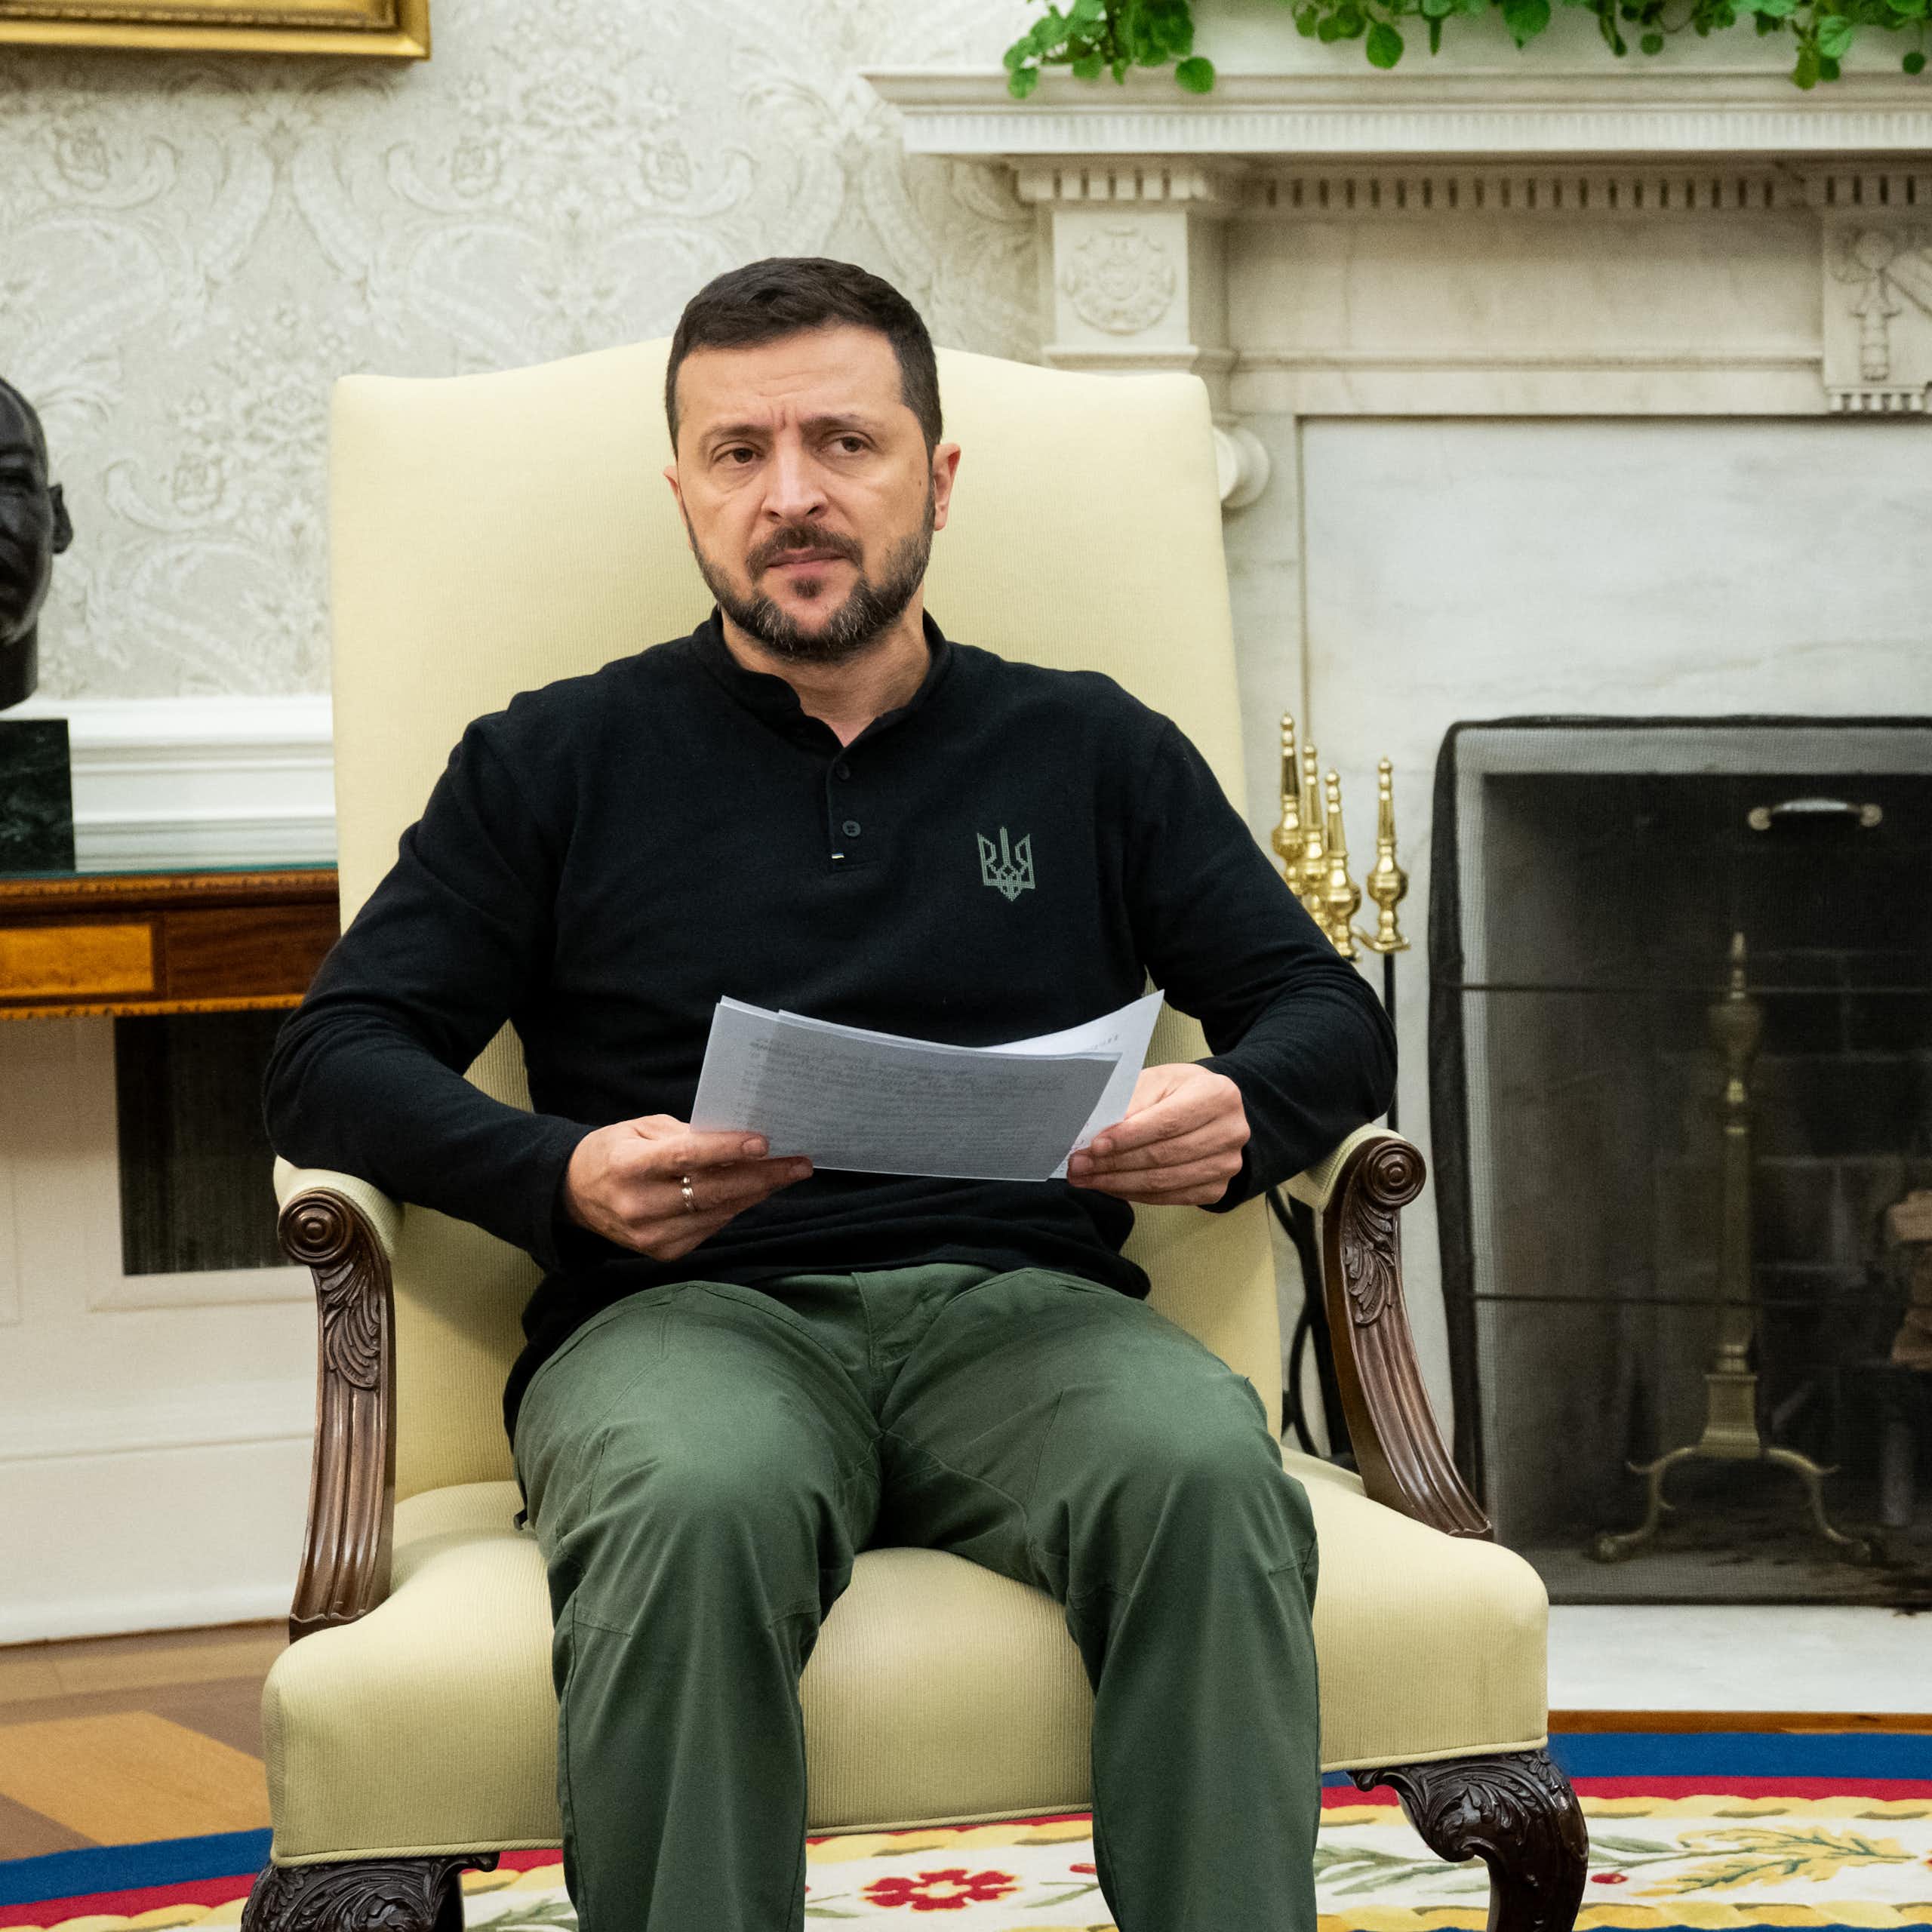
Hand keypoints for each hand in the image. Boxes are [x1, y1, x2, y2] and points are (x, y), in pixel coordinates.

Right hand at [563, 1115, 812, 1260]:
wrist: (575, 1195)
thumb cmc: (613, 1152)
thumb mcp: (640, 1129)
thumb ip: (686, 1135)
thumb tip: (738, 1137)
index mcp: (628, 1167)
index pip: (685, 1158)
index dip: (726, 1150)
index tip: (765, 1142)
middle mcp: (639, 1206)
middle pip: (712, 1192)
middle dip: (762, 1176)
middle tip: (800, 1163)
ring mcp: (651, 1236)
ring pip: (718, 1213)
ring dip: (757, 1192)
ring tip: (786, 1174)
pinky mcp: (664, 1253)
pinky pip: (711, 1228)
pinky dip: (735, 1208)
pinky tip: (754, 1191)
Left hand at [1065, 1063, 1248, 1206]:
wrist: (1208, 1110)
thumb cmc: (1178, 1091)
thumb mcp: (1156, 1082)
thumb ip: (1131, 1103)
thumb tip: (1099, 1133)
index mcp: (1217, 1095)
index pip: (1168, 1122)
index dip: (1129, 1137)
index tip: (1095, 1145)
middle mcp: (1231, 1132)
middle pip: (1165, 1155)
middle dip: (1115, 1163)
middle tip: (1079, 1165)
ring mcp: (1227, 1165)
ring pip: (1164, 1181)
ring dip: (1118, 1183)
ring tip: (1086, 1178)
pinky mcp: (1218, 1188)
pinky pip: (1170, 1197)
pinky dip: (1134, 1194)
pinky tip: (1110, 1186)